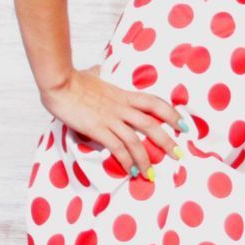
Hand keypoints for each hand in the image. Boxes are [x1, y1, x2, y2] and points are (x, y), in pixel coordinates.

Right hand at [42, 66, 183, 177]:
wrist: (60, 83)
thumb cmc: (74, 79)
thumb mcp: (95, 75)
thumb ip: (99, 75)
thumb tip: (96, 70)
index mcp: (125, 95)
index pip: (155, 103)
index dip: (172, 114)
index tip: (184, 125)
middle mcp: (122, 108)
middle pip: (151, 125)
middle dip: (167, 142)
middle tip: (178, 155)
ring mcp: (110, 119)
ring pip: (135, 141)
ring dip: (145, 159)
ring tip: (151, 174)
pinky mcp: (97, 129)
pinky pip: (116, 147)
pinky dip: (126, 160)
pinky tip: (130, 170)